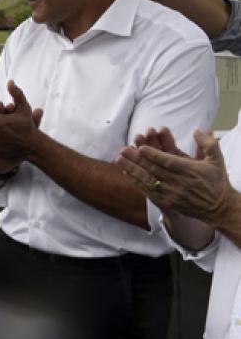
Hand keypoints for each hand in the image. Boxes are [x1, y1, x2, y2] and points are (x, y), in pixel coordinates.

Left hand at [117, 130, 238, 226]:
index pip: (168, 162)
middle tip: (124, 149)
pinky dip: (136, 181)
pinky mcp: (166, 203)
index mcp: (190, 172)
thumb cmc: (216, 181)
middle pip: (154, 170)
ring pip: (148, 180)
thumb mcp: (217, 160)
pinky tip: (127, 172)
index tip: (141, 148)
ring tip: (119, 159)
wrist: (219, 208)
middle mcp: (179, 184)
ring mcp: (171, 194)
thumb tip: (199, 130)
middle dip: (137, 159)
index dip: (154, 155)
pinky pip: (148, 191)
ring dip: (132, 169)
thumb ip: (208, 143)